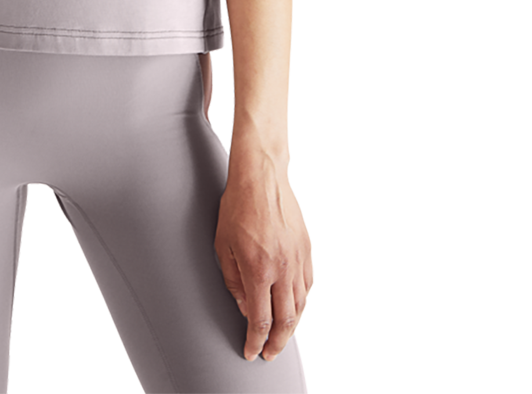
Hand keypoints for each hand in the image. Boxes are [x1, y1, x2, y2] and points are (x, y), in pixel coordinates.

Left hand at [214, 153, 313, 361]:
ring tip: (281, 337)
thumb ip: (233, 281)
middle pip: (285, 320)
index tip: (251, 352)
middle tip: (269, 353)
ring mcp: (298, 260)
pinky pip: (308, 285)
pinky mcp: (307, 250)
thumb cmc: (237, 207)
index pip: (260, 320)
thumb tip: (245, 307)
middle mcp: (282, 269)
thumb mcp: (223, 245)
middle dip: (276, 343)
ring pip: (300, 305)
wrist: (261, 177)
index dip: (256, 341)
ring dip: (291, 326)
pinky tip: (294, 306)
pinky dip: (302, 302)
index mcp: (258, 270)